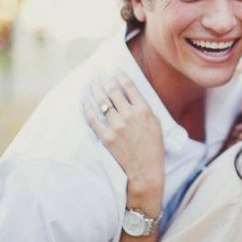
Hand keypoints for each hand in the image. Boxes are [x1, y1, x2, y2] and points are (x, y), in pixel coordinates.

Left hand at [84, 71, 164, 214]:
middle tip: (100, 75)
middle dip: (105, 81)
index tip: (114, 71)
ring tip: (91, 84)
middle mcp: (130, 115)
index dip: (120, 76)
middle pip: (113, 92)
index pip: (129, 87)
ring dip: (95, 91)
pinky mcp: (107, 137)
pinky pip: (93, 119)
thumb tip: (132, 95)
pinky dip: (88, 108)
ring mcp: (117, 126)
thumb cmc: (154, 147)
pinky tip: (85, 102)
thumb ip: (144, 108)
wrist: (146, 170)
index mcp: (144, 110)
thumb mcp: (156, 123)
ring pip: (102, 102)